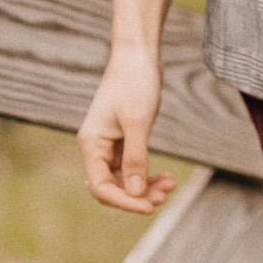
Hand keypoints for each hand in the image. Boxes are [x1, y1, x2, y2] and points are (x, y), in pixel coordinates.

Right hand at [78, 44, 177, 214]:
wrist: (138, 56)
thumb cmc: (134, 84)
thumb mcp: (137, 122)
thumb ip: (136, 159)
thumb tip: (136, 194)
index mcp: (91, 144)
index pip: (100, 187)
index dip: (124, 202)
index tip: (150, 206)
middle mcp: (96, 148)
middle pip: (113, 187)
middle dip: (139, 195)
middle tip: (167, 193)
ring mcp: (109, 145)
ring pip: (125, 180)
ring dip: (146, 186)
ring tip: (171, 184)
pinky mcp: (124, 140)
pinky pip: (133, 167)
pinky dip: (148, 174)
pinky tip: (167, 177)